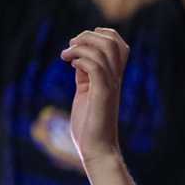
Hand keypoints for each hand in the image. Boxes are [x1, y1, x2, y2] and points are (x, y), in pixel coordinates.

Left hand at [61, 28, 129, 166]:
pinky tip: (71, 66)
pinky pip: (95, 67)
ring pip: (103, 50)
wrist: (96, 148)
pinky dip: (80, 60)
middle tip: (70, 47)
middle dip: (87, 36)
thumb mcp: (85, 93)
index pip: (118, 43)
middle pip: (112, 41)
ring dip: (80, 47)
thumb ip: (85, 76)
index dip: (100, 35)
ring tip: (66, 56)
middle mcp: (115, 78)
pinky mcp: (102, 94)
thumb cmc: (90, 125)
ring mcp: (110, 85)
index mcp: (113, 77)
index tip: (80, 44)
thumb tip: (78, 61)